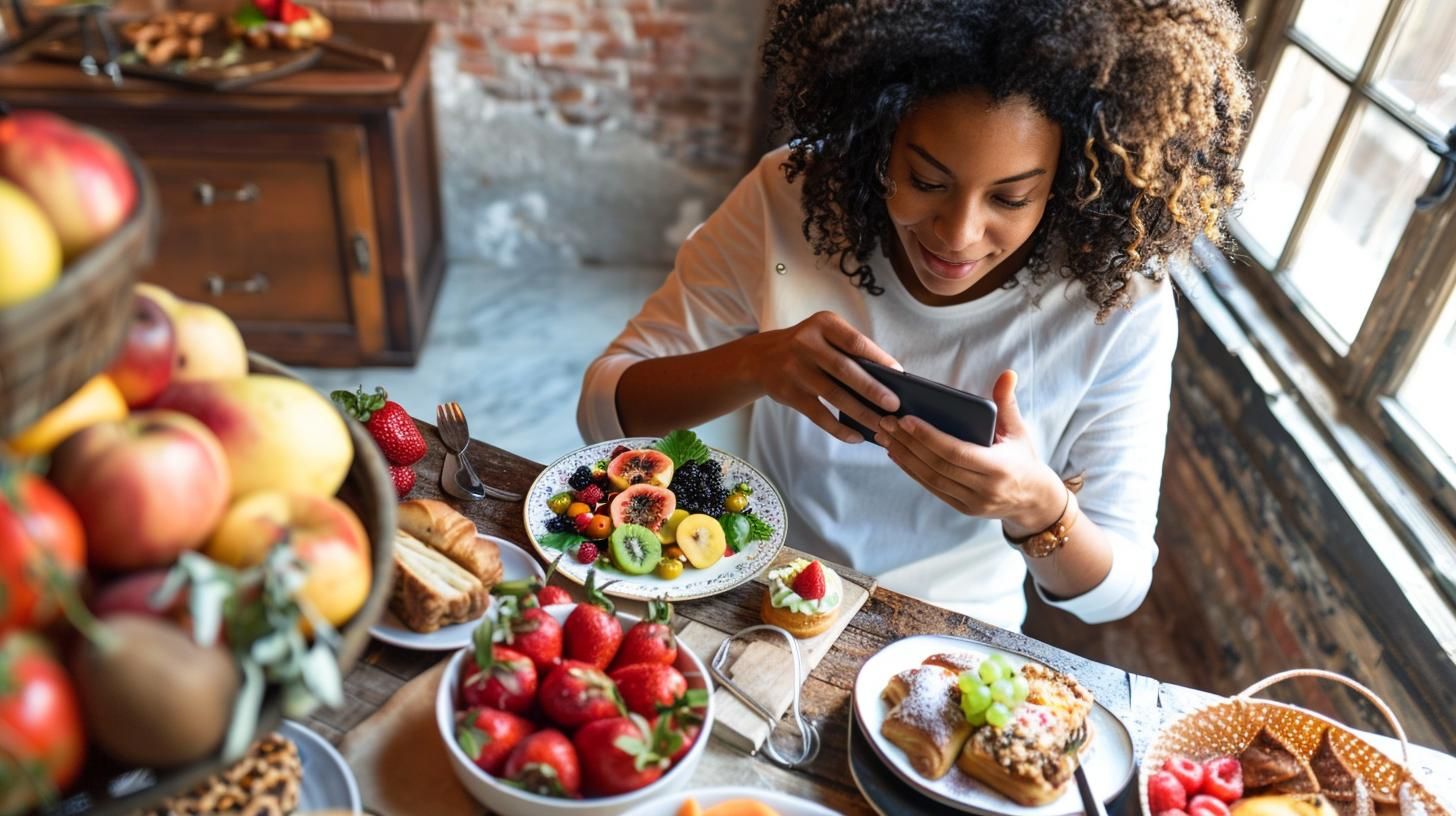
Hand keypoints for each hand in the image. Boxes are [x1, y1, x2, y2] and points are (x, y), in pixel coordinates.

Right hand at [746, 311, 901, 442]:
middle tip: (894, 406)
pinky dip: (839, 428)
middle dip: (873, 389)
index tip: (900, 374)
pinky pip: (819, 415)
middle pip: (845, 370)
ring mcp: (795, 369)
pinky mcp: (788, 393)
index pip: (855, 342)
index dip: (879, 358)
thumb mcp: (824, 335)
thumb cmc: (807, 347)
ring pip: (834, 395)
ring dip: (861, 412)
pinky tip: (856, 436)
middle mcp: (806, 344)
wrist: (760, 358)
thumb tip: (887, 380)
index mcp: (823, 324)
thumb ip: (849, 350)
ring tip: (881, 425)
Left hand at [877, 370, 1064, 531]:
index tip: (906, 420)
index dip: (929, 437)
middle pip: (937, 465)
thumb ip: (1008, 402)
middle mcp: (984, 489)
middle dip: (909, 443)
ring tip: (885, 436)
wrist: (1033, 499)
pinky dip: (911, 471)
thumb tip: (1008, 373)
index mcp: (999, 467)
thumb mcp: (1019, 430)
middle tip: (886, 422)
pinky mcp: (962, 508)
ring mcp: (972, 502)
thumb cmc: (1022, 457)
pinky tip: (896, 454)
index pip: (956, 452)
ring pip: (930, 479)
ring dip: (904, 456)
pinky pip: (932, 488)